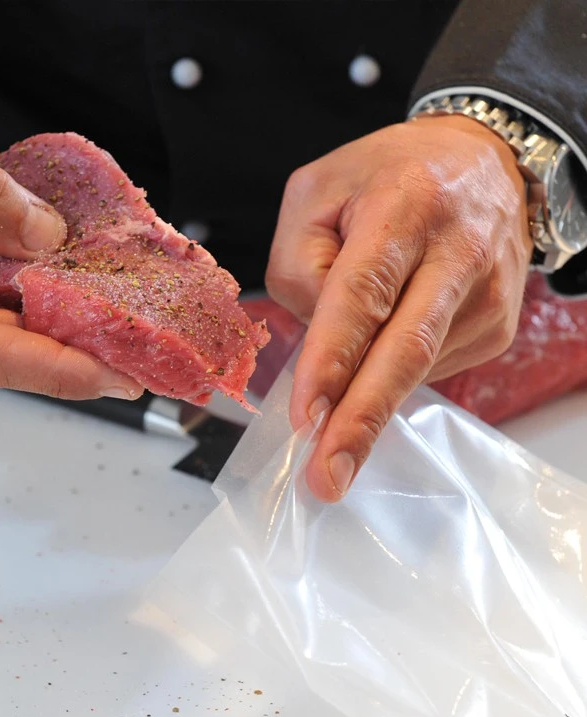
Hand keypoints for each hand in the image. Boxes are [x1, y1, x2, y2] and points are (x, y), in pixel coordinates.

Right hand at [0, 93, 141, 399]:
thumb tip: (43, 235)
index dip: (57, 369)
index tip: (117, 375)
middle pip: (9, 353)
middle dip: (82, 357)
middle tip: (147, 354)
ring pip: (8, 335)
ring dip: (68, 332)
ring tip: (128, 325)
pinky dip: (41, 300)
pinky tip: (78, 288)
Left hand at [266, 115, 531, 500]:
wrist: (481, 162)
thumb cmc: (387, 177)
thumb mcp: (314, 195)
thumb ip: (298, 267)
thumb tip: (318, 345)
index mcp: (405, 209)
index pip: (363, 296)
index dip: (333, 362)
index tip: (308, 419)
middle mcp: (457, 254)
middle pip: (406, 353)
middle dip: (361, 423)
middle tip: (327, 479)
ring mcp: (486, 296)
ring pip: (411, 368)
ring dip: (365, 390)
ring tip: (344, 361)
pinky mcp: (495, 327)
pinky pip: (427, 368)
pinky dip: (391, 369)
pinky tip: (386, 337)